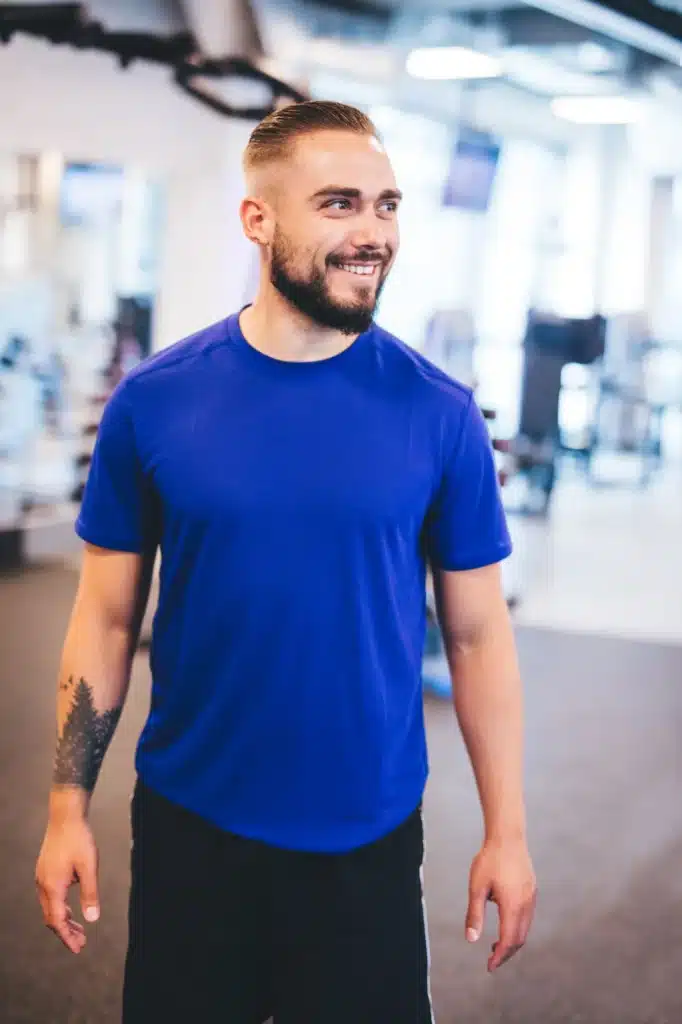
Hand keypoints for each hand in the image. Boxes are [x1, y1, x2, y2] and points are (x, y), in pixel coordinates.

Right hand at [35, 817, 99, 953]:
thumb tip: (92, 919)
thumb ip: (90, 894)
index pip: (57, 921)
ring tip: (79, 928)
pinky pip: (49, 896)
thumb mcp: (89, 867)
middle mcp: (43, 884)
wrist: (65, 815)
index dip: (67, 937)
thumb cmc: (79, 839)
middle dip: (66, 932)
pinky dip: (60, 907)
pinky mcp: (44, 870)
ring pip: (49, 907)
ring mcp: (42, 877)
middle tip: (81, 942)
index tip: (78, 949)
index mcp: (53, 886)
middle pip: (51, 917)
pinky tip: (71, 908)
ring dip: (63, 920)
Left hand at [465, 836, 536, 971]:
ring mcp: (531, 897)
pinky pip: (527, 917)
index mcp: (513, 906)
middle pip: (520, 939)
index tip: (489, 967)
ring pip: (525, 929)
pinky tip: (505, 923)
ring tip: (496, 944)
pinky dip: (517, 927)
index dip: (499, 957)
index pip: (509, 941)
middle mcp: (526, 904)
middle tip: (492, 959)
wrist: (507, 835)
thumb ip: (474, 914)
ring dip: (513, 940)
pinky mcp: (532, 889)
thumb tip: (471, 940)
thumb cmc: (489, 860)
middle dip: (506, 952)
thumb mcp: (476, 887)